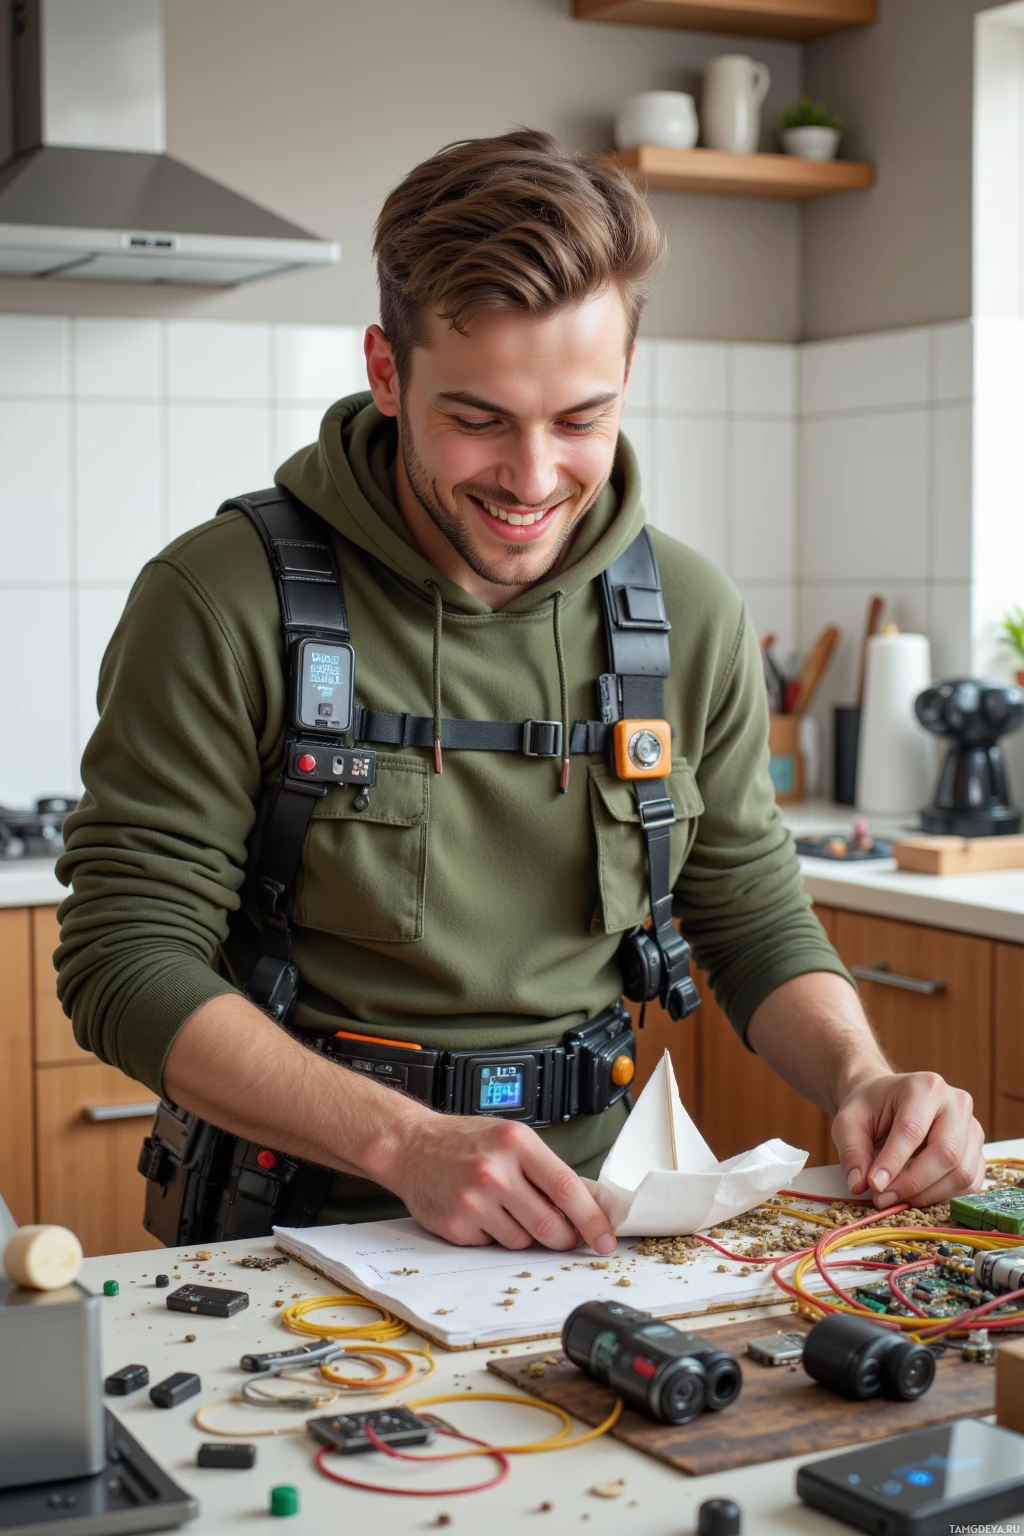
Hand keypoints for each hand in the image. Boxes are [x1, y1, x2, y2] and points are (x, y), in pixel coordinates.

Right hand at [373, 1105, 616, 1253]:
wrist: (411, 1146)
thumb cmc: (465, 1142)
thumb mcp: (511, 1139)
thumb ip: (546, 1169)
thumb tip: (589, 1204)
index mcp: (517, 1143)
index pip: (567, 1188)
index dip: (592, 1219)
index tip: (606, 1238)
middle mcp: (495, 1171)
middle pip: (550, 1226)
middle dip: (564, 1238)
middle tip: (564, 1235)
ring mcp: (473, 1200)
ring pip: (523, 1241)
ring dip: (524, 1234)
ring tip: (504, 1207)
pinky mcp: (456, 1225)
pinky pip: (492, 1245)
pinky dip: (493, 1235)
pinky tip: (479, 1212)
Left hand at [831, 1069, 985, 1208]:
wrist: (887, 1099)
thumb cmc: (870, 1107)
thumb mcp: (848, 1122)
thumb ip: (852, 1152)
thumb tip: (860, 1185)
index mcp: (925, 1087)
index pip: (913, 1130)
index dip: (894, 1162)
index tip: (875, 1186)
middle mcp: (956, 1103)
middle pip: (946, 1153)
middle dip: (913, 1184)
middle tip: (884, 1199)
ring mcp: (972, 1126)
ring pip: (962, 1173)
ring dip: (928, 1195)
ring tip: (897, 1198)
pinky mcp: (976, 1149)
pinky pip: (970, 1183)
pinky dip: (944, 1197)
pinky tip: (917, 1195)